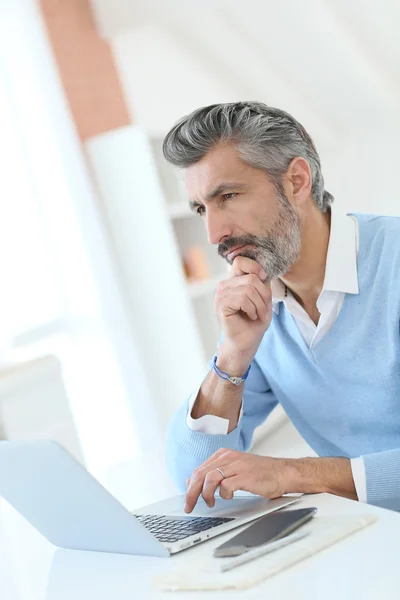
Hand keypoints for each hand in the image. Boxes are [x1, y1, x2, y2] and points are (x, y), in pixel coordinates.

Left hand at [184, 452, 357, 512]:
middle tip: (189, 505)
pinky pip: (225, 485)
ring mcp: (236, 466)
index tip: (187, 497)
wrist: (282, 472)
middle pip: (200, 473)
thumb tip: (196, 485)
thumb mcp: (235, 469)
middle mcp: (227, 458)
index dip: (190, 485)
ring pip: (209, 478)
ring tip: (209, 503)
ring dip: (205, 494)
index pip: (199, 469)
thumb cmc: (260, 473)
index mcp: (223, 455)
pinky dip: (223, 494)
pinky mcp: (245, 476)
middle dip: (191, 492)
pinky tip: (227, 497)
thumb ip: (217, 474)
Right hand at [215, 257, 271, 370]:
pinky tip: (250, 316)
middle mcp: (224, 285)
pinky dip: (252, 309)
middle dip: (264, 295)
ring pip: (249, 289)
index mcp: (233, 281)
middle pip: (251, 277)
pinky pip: (243, 299)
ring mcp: (221, 295)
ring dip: (260, 305)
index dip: (254, 267)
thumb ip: (261, 282)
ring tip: (258, 314)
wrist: (247, 342)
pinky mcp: (221, 305)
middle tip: (264, 309)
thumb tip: (263, 269)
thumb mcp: (263, 298)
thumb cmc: (255, 321)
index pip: (240, 261)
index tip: (263, 278)